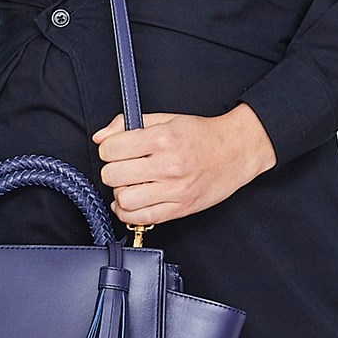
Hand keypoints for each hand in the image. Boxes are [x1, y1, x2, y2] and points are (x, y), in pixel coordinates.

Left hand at [90, 104, 276, 228]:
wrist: (237, 151)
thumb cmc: (203, 135)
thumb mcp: (167, 119)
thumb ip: (129, 124)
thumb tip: (100, 137)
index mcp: (163, 139)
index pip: (111, 149)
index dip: (108, 149)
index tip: (116, 150)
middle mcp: (168, 165)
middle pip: (113, 175)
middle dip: (112, 170)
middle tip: (122, 166)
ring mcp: (175, 190)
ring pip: (124, 199)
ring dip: (121, 192)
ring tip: (130, 184)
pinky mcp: (180, 208)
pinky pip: (141, 218)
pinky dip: (128, 212)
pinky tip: (132, 201)